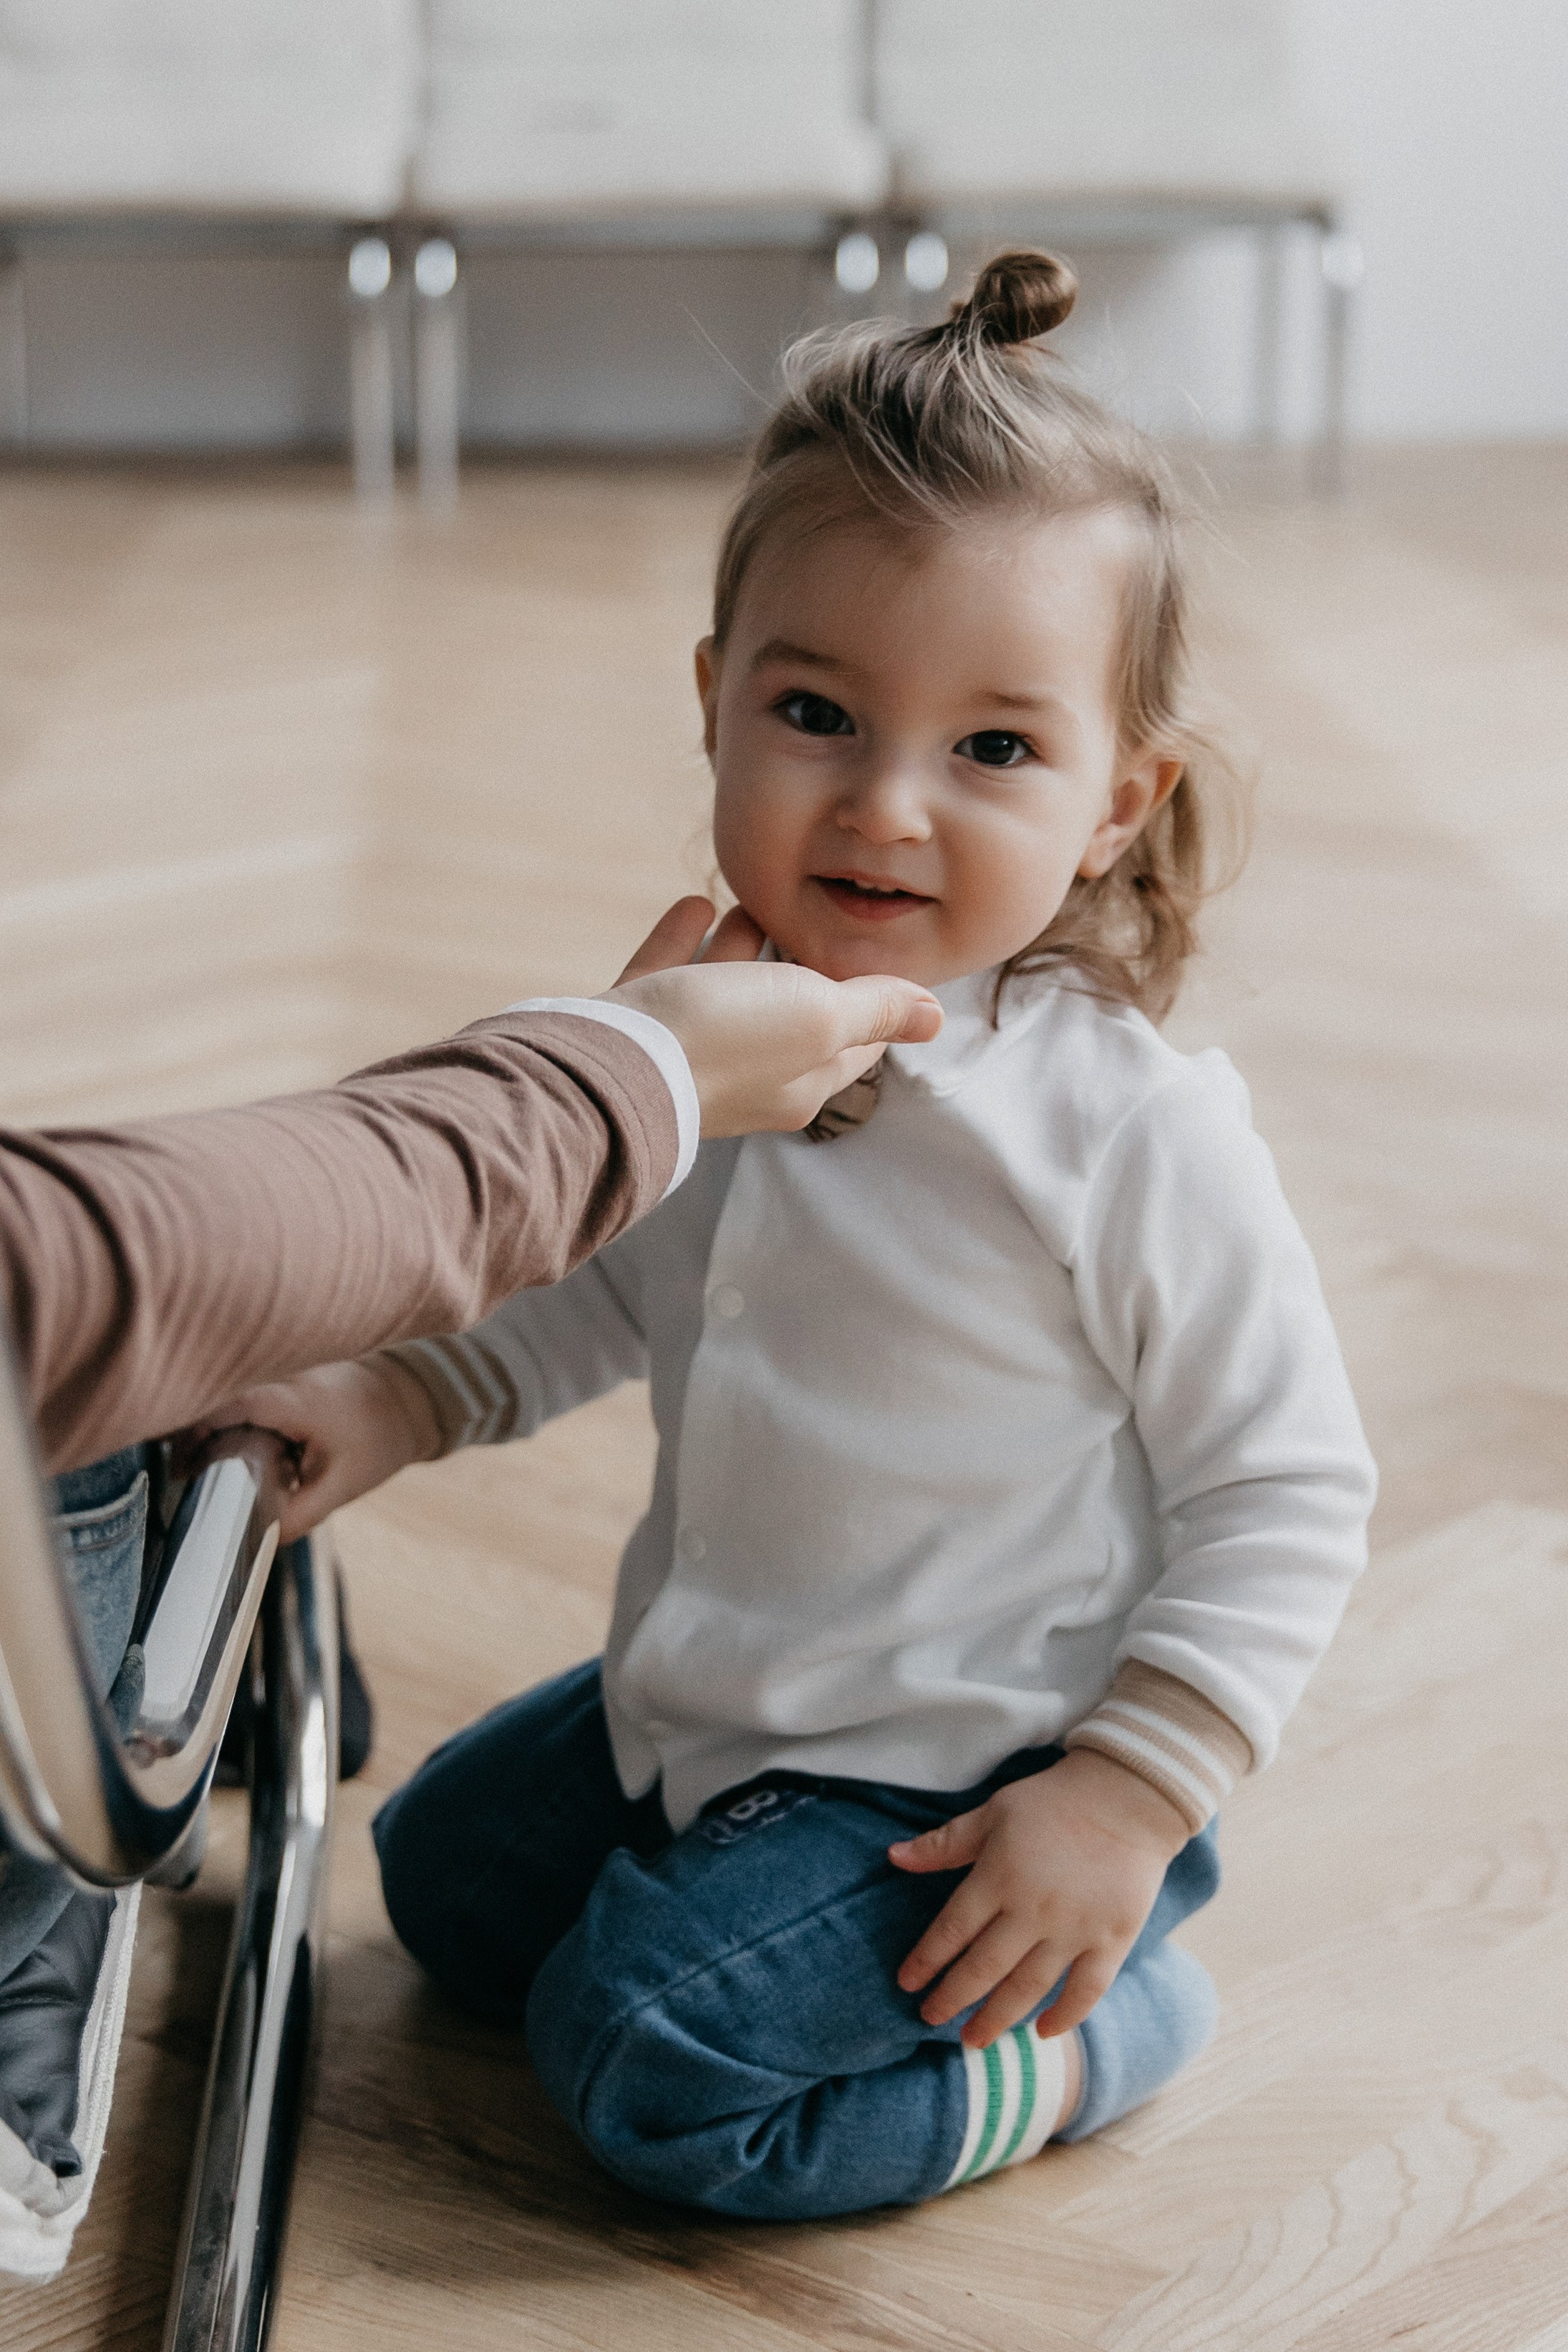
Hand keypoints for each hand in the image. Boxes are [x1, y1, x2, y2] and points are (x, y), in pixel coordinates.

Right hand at [176, 1356, 441, 1543]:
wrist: (413, 1398)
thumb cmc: (381, 1439)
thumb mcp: (343, 1485)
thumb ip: (300, 1515)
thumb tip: (260, 1540)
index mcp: (295, 1398)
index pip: (225, 1402)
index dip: (193, 1432)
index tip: (184, 1468)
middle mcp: (284, 1372)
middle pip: (216, 1393)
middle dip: (193, 1430)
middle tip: (188, 1470)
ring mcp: (284, 1364)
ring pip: (227, 1389)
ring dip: (212, 1421)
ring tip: (207, 1460)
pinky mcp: (284, 1366)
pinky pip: (245, 1386)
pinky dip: (232, 1412)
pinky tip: (236, 1442)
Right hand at [605, 896, 942, 1136]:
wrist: (606, 1069)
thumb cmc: (722, 1043)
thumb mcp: (820, 1016)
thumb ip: (875, 1009)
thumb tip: (934, 1018)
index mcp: (802, 1079)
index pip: (857, 1040)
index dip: (875, 998)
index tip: (885, 958)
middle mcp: (747, 1073)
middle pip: (789, 1014)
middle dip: (804, 969)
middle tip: (820, 916)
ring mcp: (687, 1051)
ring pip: (727, 991)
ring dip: (745, 948)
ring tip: (755, 901)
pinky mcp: (637, 1028)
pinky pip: (669, 973)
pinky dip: (686, 940)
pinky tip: (694, 902)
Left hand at [889, 1750, 1189, 2049]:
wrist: (1129, 1796)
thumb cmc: (1053, 1802)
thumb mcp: (993, 1812)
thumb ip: (945, 1843)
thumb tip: (893, 1856)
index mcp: (999, 1876)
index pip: (952, 1930)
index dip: (926, 1960)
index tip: (907, 1983)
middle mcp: (1033, 1909)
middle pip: (984, 1967)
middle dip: (952, 1998)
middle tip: (930, 2019)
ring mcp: (1074, 1929)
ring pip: (1028, 1987)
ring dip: (997, 2017)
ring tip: (972, 2040)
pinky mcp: (1112, 1940)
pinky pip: (1087, 1990)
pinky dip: (1065, 2016)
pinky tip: (1042, 2031)